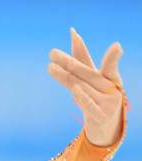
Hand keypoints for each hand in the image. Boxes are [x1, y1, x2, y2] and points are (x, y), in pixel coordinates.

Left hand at [47, 27, 124, 146]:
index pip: (92, 62)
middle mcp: (110, 87)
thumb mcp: (91, 79)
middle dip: (68, 63)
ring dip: (67, 78)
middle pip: (84, 73)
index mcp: (108, 77)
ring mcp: (107, 102)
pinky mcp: (101, 116)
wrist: (107, 128)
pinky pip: (90, 106)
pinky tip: (75, 89)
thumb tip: (73, 32)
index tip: (82, 36)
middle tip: (52, 53)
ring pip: (82, 88)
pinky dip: (84, 97)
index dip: (85, 51)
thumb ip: (82, 57)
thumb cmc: (98, 97)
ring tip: (50, 67)